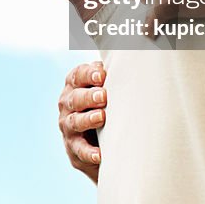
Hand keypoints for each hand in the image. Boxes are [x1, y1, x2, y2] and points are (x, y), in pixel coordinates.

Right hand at [58, 61, 106, 184]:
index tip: (102, 74)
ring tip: (101, 118)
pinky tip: (100, 154)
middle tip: (104, 96)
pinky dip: (89, 152)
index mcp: (74, 85)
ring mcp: (68, 127)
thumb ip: (114, 71)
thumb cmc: (108, 105)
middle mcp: (67, 104)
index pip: (77, 76)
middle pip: (75, 98)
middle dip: (89, 96)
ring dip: (88, 119)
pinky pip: (79, 150)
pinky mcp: (73, 149)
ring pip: (75, 122)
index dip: (88, 74)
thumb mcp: (108, 87)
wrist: (101, 141)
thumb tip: (136, 49)